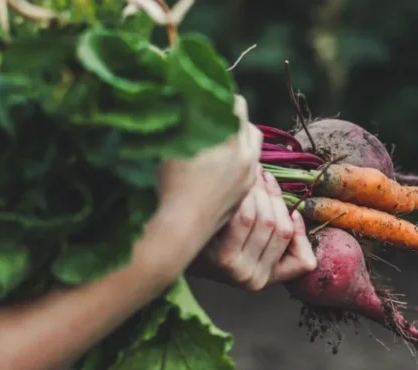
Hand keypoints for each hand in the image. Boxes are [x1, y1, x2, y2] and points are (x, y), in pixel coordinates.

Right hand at [155, 95, 262, 245]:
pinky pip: (249, 166)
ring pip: (252, 147)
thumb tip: (179, 92)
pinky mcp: (243, 194)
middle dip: (231, 118)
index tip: (203, 95)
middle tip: (208, 116)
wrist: (177, 229)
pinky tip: (216, 162)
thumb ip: (181, 117)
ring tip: (214, 139)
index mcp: (229, 142)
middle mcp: (245, 158)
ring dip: (238, 139)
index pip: (235, 104)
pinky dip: (237, 158)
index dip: (218, 96)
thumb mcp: (169, 144)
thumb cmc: (165, 186)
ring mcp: (247, 178)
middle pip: (247, 124)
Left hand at [201, 169, 316, 290]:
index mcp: (265, 280)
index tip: (293, 213)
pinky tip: (240, 187)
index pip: (303, 261)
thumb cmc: (211, 239)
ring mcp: (238, 270)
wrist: (169, 245)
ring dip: (260, 192)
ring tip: (250, 176)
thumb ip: (270, 236)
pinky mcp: (222, 258)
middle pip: (281, 229)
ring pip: (267, 220)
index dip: (300, 233)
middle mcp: (254, 280)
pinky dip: (247, 197)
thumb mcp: (246, 247)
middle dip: (274, 198)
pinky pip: (247, 218)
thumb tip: (293, 215)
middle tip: (262, 176)